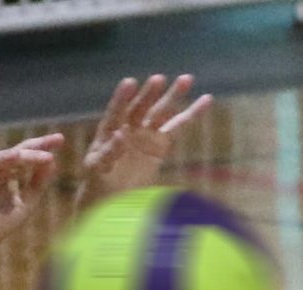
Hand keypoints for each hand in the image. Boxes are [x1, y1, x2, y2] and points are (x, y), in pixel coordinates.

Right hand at [0, 136, 64, 257]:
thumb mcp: (23, 207)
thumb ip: (37, 185)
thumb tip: (53, 161)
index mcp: (3, 172)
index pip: (23, 155)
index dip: (40, 147)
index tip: (60, 140)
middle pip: (8, 155)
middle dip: (28, 151)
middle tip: (47, 150)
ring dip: (2, 158)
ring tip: (18, 155)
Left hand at [78, 74, 212, 205]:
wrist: (111, 197)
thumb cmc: (98, 182)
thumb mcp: (96, 169)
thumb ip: (108, 153)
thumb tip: (119, 135)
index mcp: (108, 130)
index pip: (116, 112)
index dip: (122, 98)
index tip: (130, 83)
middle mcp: (128, 127)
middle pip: (140, 108)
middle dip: (149, 94)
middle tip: (159, 80)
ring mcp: (146, 133)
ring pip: (161, 112)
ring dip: (173, 97)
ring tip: (187, 79)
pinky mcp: (161, 144)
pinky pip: (177, 127)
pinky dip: (191, 115)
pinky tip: (205, 100)